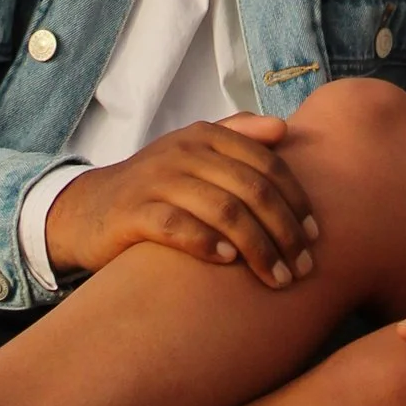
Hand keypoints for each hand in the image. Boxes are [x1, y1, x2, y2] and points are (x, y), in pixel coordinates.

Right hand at [43, 118, 318, 287]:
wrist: (89, 210)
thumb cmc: (157, 187)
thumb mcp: (194, 153)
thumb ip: (237, 135)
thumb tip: (285, 128)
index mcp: (206, 137)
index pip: (268, 165)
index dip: (297, 201)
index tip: (315, 237)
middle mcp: (184, 152)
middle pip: (253, 190)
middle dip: (285, 232)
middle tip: (302, 267)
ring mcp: (158, 181)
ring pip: (224, 211)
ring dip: (258, 248)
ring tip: (276, 278)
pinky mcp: (134, 212)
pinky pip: (179, 227)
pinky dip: (208, 245)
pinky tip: (229, 264)